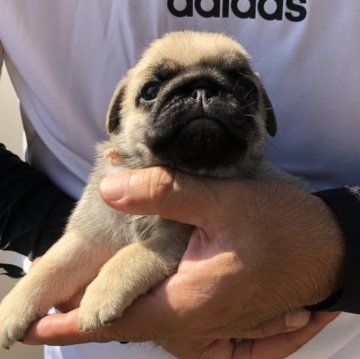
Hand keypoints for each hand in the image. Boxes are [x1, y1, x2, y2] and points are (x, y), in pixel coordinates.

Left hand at [24, 167, 344, 357]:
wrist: (328, 250)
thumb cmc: (280, 225)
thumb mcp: (223, 201)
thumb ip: (164, 192)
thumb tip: (110, 186)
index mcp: (189, 298)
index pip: (117, 318)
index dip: (73, 321)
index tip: (37, 324)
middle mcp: (195, 318)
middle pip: (128, 326)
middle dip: (85, 319)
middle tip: (51, 309)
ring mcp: (208, 318)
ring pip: (148, 323)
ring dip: (113, 314)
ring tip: (80, 303)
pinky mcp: (219, 308)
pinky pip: (169, 317)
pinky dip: (142, 309)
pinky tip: (134, 295)